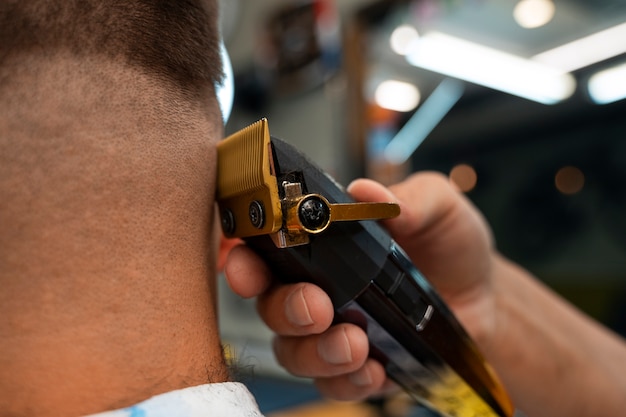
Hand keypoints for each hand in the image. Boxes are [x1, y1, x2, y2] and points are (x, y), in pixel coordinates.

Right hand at [223, 172, 497, 400]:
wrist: (482, 297)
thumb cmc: (450, 246)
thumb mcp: (439, 209)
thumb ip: (408, 198)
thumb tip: (364, 192)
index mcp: (324, 243)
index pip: (265, 248)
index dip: (243, 257)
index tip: (243, 264)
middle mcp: (317, 286)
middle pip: (270, 303)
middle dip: (285, 308)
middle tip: (316, 307)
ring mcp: (331, 330)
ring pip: (292, 349)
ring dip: (315, 350)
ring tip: (354, 343)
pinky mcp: (354, 366)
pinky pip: (331, 383)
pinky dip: (346, 380)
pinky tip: (371, 369)